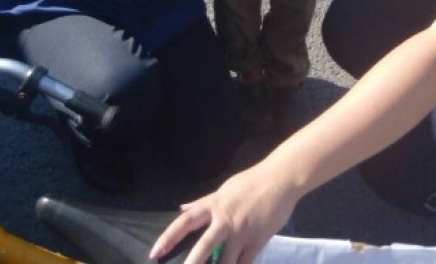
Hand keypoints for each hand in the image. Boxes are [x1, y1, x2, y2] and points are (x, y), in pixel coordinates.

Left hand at [150, 162, 297, 263]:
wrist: (281, 179)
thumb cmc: (251, 182)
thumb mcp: (224, 189)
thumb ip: (203, 202)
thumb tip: (182, 208)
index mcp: (214, 204)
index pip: (186, 221)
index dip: (168, 237)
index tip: (155, 252)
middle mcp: (225, 220)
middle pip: (203, 247)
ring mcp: (242, 232)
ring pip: (225, 262)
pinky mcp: (257, 241)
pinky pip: (244, 263)